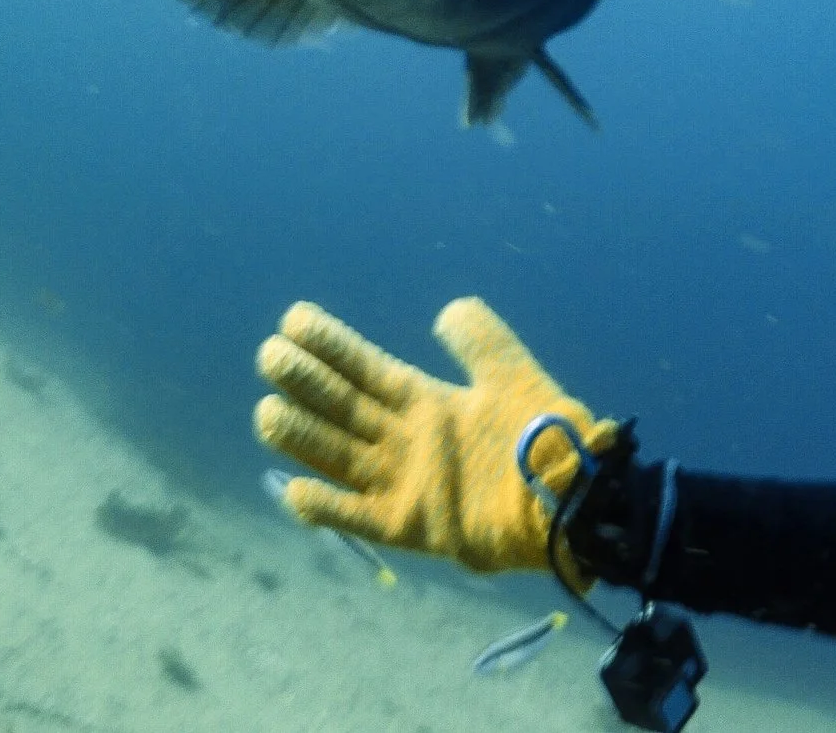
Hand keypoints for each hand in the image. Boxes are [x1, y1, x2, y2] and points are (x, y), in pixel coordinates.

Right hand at [254, 297, 615, 580]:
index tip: (294, 319)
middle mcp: (408, 441)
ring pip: (339, 455)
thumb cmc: (544, 434)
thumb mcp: (513, 375)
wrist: (568, 496)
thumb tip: (447, 310)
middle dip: (307, 382)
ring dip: (304, 436)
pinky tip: (295, 491)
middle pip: (344, 407)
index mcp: (430, 403)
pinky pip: (357, 517)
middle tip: (270, 355)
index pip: (368, 369)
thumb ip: (482, 340)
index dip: (333, 345)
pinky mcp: (410, 525)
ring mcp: (404, 483)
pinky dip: (327, 507)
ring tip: (266, 411)